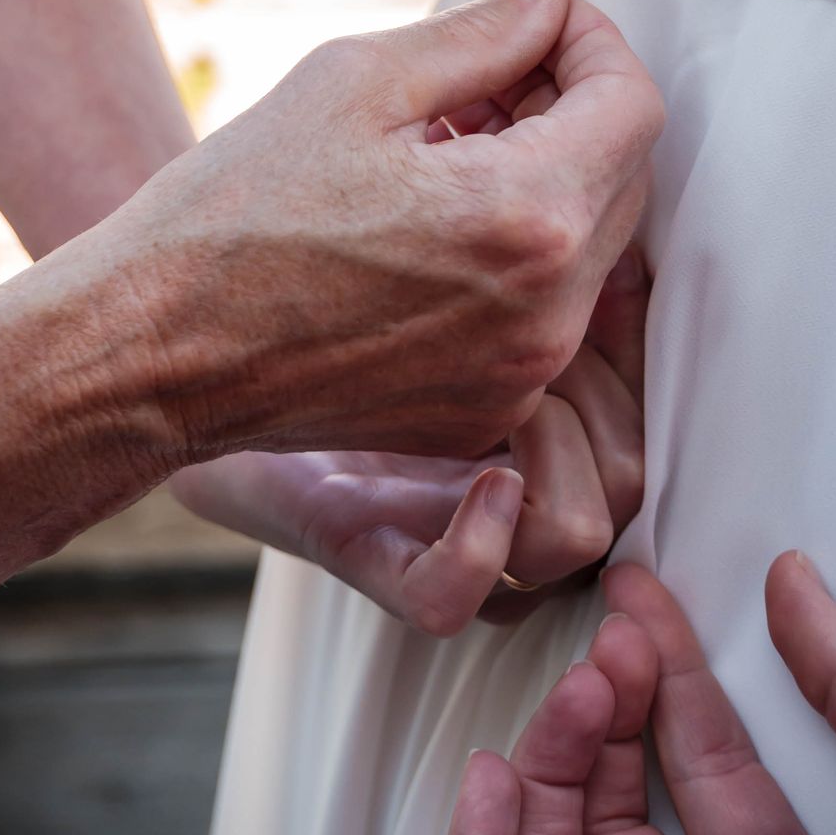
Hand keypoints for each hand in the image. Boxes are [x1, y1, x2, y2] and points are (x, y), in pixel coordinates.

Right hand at [76, 0, 661, 470]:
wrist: (154, 351)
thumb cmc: (234, 212)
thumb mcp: (355, 81)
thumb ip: (481, 34)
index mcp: (526, 216)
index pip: (634, 106)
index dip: (593, 44)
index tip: (543, 22)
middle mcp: (547, 312)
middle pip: (623, 178)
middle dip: (569, 110)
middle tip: (482, 78)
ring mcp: (520, 375)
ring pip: (587, 249)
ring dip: (542, 180)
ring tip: (440, 149)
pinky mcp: (484, 412)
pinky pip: (540, 314)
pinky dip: (510, 257)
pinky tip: (422, 225)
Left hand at [177, 245, 647, 632]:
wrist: (186, 332)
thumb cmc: (321, 281)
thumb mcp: (447, 249)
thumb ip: (536, 252)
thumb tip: (632, 238)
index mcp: (536, 407)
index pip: (649, 406)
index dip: (638, 346)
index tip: (599, 269)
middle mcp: (505, 482)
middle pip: (630, 476)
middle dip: (603, 388)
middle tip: (539, 318)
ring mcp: (442, 528)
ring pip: (575, 537)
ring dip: (561, 451)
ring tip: (507, 389)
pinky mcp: (366, 552)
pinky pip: (451, 596)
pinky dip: (479, 548)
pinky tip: (484, 475)